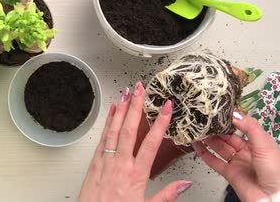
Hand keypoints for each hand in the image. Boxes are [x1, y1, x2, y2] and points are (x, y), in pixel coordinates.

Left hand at [79, 82, 193, 201]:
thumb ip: (167, 195)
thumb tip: (185, 184)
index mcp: (136, 175)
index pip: (151, 144)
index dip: (160, 123)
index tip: (166, 108)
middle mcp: (120, 164)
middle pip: (130, 130)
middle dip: (136, 107)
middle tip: (141, 88)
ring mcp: (105, 161)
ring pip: (114, 130)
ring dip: (121, 109)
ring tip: (127, 92)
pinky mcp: (94, 162)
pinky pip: (102, 138)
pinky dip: (108, 122)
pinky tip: (112, 110)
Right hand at [193, 112, 279, 201]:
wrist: (275, 198)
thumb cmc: (278, 174)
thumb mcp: (266, 145)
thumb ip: (250, 128)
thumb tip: (236, 114)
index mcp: (260, 144)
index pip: (243, 127)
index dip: (232, 120)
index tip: (221, 111)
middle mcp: (248, 153)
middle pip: (229, 137)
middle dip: (218, 128)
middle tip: (207, 119)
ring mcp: (238, 163)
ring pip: (220, 148)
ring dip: (210, 139)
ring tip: (199, 129)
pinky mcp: (230, 174)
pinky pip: (214, 161)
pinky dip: (204, 153)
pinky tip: (197, 145)